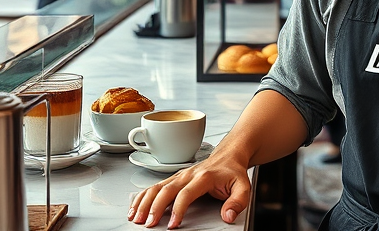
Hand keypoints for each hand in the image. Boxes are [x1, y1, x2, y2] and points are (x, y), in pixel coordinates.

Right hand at [128, 153, 250, 228]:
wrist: (229, 155)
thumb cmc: (233, 171)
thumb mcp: (243, 186)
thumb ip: (237, 202)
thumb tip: (228, 216)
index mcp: (204, 177)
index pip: (186, 194)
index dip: (178, 209)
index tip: (173, 224)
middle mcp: (188, 174)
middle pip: (166, 190)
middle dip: (154, 208)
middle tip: (148, 224)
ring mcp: (180, 175)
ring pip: (157, 187)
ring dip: (144, 202)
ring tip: (135, 217)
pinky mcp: (175, 178)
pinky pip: (155, 186)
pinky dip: (143, 196)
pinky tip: (135, 207)